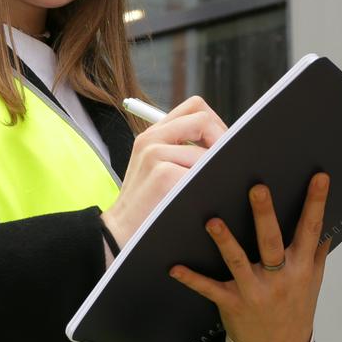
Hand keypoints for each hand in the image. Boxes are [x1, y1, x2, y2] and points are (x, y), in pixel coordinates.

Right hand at [100, 96, 227, 246]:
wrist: (118, 234)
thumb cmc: (145, 206)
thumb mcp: (154, 168)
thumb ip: (180, 149)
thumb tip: (222, 142)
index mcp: (152, 135)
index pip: (194, 107)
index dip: (215, 122)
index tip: (219, 146)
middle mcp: (151, 139)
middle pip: (203, 118)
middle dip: (222, 139)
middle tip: (223, 164)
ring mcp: (155, 155)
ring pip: (206, 151)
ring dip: (214, 170)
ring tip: (209, 187)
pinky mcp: (163, 175)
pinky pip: (200, 171)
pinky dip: (207, 185)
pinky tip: (201, 199)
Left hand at [168, 173, 331, 341]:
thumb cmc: (296, 307)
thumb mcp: (313, 281)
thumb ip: (317, 252)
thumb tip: (326, 222)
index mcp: (301, 267)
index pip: (311, 229)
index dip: (316, 202)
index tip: (319, 177)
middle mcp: (280, 278)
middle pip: (272, 242)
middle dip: (265, 215)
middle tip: (258, 188)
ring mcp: (255, 292)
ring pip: (239, 263)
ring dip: (225, 242)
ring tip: (213, 221)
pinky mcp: (233, 304)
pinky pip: (210, 289)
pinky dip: (192, 279)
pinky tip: (174, 267)